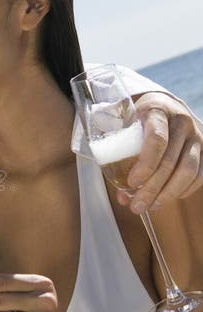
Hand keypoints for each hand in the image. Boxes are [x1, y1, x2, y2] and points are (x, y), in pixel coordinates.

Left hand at [124, 93, 202, 212]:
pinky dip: (183, 190)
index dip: (145, 165)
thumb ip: (117, 153)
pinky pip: (199, 175)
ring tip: (151, 205)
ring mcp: (196, 135)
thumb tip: (122, 195)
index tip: (132, 183)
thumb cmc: (139, 120)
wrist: (165, 106)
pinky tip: (167, 198)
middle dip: (152, 188)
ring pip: (188, 170)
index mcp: (157, 110)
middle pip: (170, 161)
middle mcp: (181, 121)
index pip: (156, 139)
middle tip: (137, 205)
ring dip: (168, 193)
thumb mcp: (123, 125)